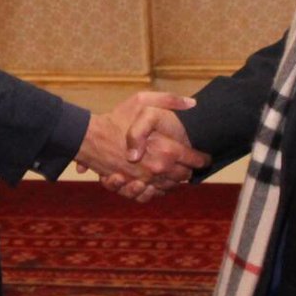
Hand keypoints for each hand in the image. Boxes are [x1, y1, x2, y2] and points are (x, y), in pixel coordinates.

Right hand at [75, 92, 207, 196]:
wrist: (91, 138)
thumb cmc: (117, 119)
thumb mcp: (143, 101)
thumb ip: (170, 100)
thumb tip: (192, 102)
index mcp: (167, 150)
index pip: (194, 160)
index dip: (202, 158)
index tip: (205, 157)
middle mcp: (158, 169)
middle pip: (184, 176)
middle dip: (188, 170)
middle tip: (191, 164)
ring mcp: (145, 181)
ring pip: (169, 187)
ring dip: (173, 181)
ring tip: (175, 173)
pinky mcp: (132, 188)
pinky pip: (151, 195)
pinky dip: (156, 190)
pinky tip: (157, 182)